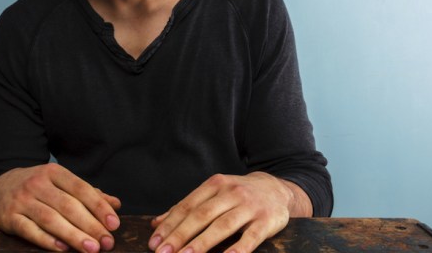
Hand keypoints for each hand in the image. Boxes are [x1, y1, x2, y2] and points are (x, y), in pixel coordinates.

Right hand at [0, 163, 121, 252]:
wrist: (0, 187)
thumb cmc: (39, 187)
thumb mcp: (61, 183)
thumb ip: (89, 194)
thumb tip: (116, 204)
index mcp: (54, 173)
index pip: (81, 189)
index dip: (99, 207)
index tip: (114, 224)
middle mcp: (37, 184)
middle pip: (68, 206)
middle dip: (90, 225)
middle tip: (107, 242)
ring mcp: (21, 200)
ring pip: (50, 219)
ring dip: (73, 235)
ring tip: (91, 249)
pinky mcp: (9, 218)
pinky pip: (30, 230)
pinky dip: (47, 240)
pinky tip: (63, 248)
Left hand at [148, 172, 302, 252]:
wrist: (277, 189)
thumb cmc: (238, 195)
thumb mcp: (213, 194)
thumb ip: (186, 207)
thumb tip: (156, 223)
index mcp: (215, 185)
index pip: (187, 206)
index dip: (170, 225)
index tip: (154, 242)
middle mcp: (231, 193)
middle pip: (201, 215)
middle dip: (180, 235)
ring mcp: (250, 207)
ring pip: (223, 226)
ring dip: (202, 243)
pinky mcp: (266, 221)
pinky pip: (250, 238)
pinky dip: (237, 250)